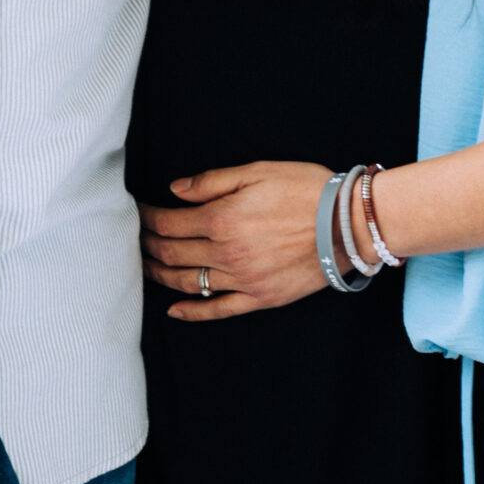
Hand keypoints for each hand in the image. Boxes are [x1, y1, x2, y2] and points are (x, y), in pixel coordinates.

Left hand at [140, 160, 332, 320]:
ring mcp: (242, 280)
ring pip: (187, 282)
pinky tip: (174, 310)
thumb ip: (212, 181)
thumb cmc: (307, 190)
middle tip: (134, 240)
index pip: (168, 222)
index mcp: (221, 218)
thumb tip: (176, 190)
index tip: (137, 214)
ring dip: (159, 276)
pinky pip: (218, 309)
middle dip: (146, 246)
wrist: (349, 224)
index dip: (147, 218)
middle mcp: (225, 253)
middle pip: (171, 253)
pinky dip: (192, 311)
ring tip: (145, 267)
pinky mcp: (260, 298)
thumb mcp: (257, 171)